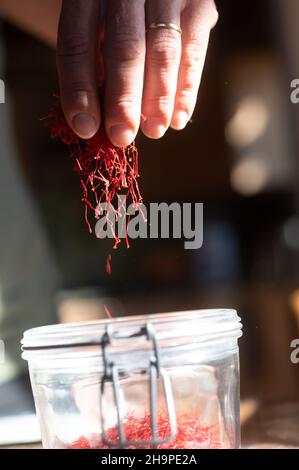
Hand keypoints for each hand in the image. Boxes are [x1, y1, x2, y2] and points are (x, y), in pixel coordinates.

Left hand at [57, 0, 217, 145]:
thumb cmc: (113, 16)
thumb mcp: (94, 28)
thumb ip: (94, 65)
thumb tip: (94, 123)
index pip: (77, 42)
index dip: (79, 88)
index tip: (85, 127)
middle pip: (125, 46)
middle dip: (123, 98)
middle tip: (122, 135)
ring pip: (163, 49)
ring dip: (158, 97)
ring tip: (154, 130)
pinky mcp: (198, 2)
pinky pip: (195, 49)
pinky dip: (187, 88)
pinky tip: (179, 119)